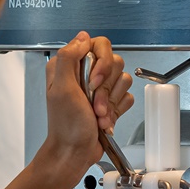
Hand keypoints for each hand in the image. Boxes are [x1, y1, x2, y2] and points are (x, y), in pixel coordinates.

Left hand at [41, 33, 131, 176]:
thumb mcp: (61, 88)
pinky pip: (127, 96)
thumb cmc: (65, 125)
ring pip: (123, 80)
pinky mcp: (111, 101)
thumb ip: (69, 57)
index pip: (97, 45)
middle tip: (93, 103)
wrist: (74, 151)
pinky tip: (104, 119)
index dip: (101, 62)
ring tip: (97, 115)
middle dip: (106, 88)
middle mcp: (85, 74)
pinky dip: (117, 110)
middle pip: (114, 63)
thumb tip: (82, 37)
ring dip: (111, 102)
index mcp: (69, 66)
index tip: (94, 81)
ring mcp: (100, 88)